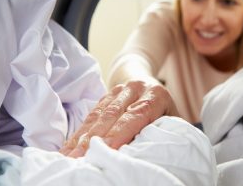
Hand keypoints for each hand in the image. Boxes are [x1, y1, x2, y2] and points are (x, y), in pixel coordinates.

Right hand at [59, 80, 177, 157]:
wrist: (151, 84)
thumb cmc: (165, 112)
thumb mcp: (172, 121)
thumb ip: (161, 133)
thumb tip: (143, 155)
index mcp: (156, 95)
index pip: (137, 115)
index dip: (120, 133)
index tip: (107, 150)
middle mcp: (136, 88)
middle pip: (113, 114)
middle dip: (96, 138)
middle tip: (82, 158)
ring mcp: (118, 90)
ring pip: (98, 114)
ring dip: (82, 138)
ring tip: (70, 157)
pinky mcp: (105, 96)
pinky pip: (91, 115)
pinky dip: (79, 133)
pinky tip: (69, 147)